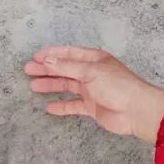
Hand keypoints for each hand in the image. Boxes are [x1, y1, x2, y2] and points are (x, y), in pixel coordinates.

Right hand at [24, 45, 163, 143]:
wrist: (136, 110)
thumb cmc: (117, 85)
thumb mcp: (90, 72)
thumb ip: (67, 67)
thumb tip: (47, 60)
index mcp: (94, 59)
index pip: (69, 53)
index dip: (52, 54)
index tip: (35, 56)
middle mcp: (92, 72)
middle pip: (65, 69)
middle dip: (47, 69)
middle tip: (28, 70)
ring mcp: (92, 90)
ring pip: (67, 86)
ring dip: (51, 85)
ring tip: (33, 86)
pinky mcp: (92, 107)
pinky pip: (73, 105)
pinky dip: (62, 106)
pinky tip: (49, 107)